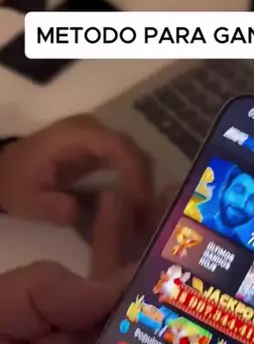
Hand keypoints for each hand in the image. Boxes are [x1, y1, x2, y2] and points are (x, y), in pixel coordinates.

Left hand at [0, 115, 152, 228]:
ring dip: (143, 183)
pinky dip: (136, 182)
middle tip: (149, 214)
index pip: (115, 145)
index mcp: (73, 135)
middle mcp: (91, 129)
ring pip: (134, 155)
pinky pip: (127, 160)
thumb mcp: (25, 200)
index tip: (141, 201)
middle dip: (144, 181)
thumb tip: (73, 211)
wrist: (6, 171)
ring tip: (145, 214)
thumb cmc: (16, 183)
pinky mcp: (100, 149)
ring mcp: (97, 137)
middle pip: (132, 149)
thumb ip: (49, 206)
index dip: (134, 171)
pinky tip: (137, 205)